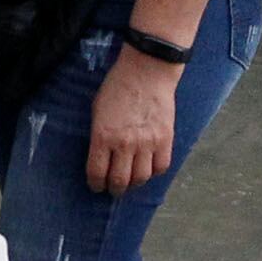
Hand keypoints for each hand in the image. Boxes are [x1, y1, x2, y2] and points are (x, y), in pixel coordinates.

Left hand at [86, 47, 183, 193]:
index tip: (96, 186)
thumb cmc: (117, 87)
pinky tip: (148, 168)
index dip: (96, 184)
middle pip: (120, 181)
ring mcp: (147, 143)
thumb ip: (99, 135)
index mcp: (103, 136)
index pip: (97, 173)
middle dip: (114, 189)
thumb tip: (101, 156)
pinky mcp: (166, 140)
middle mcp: (125, 144)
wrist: (147, 71)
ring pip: (141, 178)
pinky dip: (154, 172)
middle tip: (113, 188)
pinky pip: (161, 167)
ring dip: (134, 183)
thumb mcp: (97, 110)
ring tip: (131, 180)